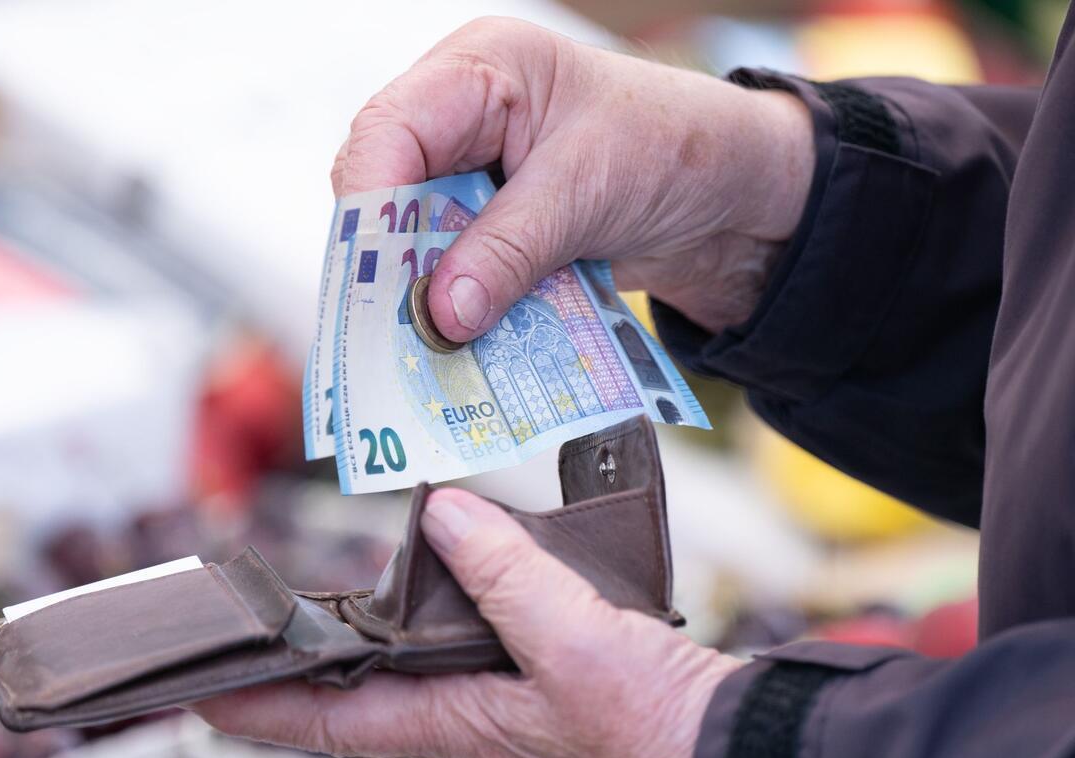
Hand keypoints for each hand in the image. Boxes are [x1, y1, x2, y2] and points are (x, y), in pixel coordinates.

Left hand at [192, 488, 741, 757]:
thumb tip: (440, 515)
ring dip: (361, 629)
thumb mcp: (570, 640)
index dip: (259, 705)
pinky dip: (435, 602)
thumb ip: (503, 574)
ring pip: (407, 661)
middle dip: (298, 661)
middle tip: (248, 621)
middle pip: (357, 690)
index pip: (329, 720)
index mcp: (453, 722)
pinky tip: (444, 565)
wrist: (722, 749)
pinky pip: (460, 637)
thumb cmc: (649, 724)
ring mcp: (496, 696)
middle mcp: (462, 714)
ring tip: (321, 591)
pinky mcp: (534, 673)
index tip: (197, 686)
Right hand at [331, 17, 813, 337]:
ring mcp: (471, 177)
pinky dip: (454, 304)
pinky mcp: (488, 227)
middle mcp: (460, 119)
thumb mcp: (588, 190)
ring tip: (425, 346)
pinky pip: (450, 267)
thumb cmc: (672, 148)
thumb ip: (509, 249)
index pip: (390, 130)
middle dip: (387, 259)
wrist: (728, 196)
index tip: (376, 278)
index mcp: (479, 70)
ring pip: (410, 237)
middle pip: (384, 188)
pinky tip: (458, 340)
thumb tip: (441, 316)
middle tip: (390, 330)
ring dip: (420, 291)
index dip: (371, 204)